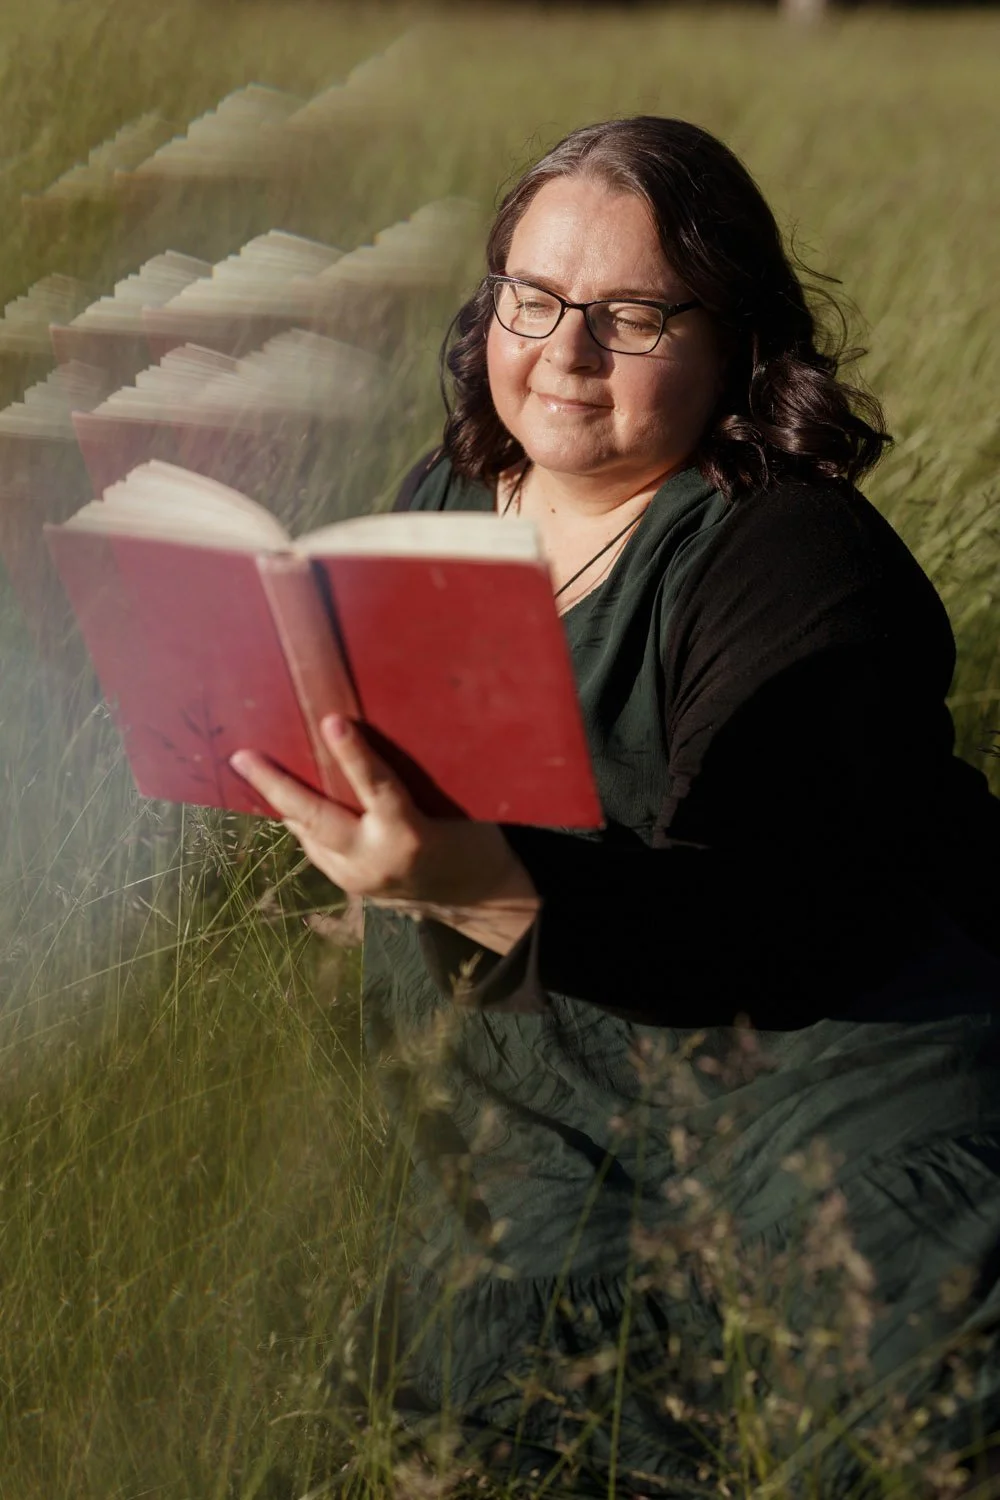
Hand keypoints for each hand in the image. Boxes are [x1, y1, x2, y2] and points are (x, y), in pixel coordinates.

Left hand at [229, 715, 539, 947]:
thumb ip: (411, 784)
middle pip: (317, 819)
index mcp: (411, 836)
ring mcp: (357, 879)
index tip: (331, 721)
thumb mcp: (451, 806)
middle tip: (242, 756)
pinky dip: (301, 821)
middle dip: (275, 786)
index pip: (377, 788)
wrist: (479, 898)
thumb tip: (366, 742)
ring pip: (308, 834)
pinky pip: (316, 846)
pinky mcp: (349, 887)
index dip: (354, 754)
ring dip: (280, 802)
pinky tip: (284, 799)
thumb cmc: (472, 837)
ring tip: (251, 767)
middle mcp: (376, 861)